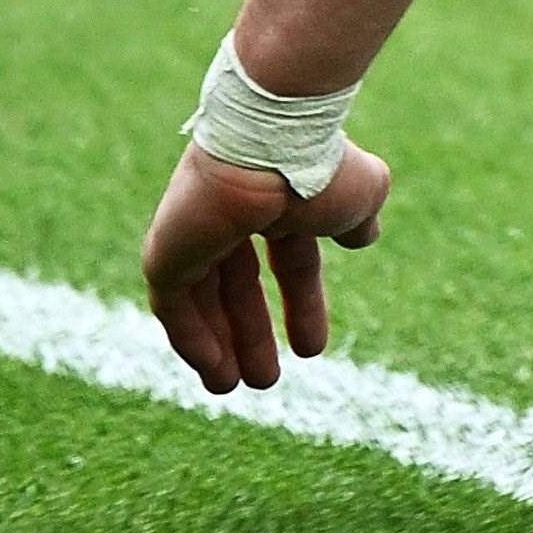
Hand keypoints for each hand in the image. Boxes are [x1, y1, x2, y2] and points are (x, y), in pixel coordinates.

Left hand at [139, 136, 392, 394]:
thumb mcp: (358, 195)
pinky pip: (173, 305)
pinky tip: (212, 369)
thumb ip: (359, 218)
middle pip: (237, 284)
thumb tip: (364, 237)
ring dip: (218, 345)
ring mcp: (194, 228)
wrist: (273, 143)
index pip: (288, 259)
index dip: (301, 304)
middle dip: (250, 332)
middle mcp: (232, 211)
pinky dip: (191, 338)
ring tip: (232, 388)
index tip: (312, 349)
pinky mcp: (167, 248)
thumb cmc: (319, 166)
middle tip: (263, 380)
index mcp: (277, 197)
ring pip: (200, 299)